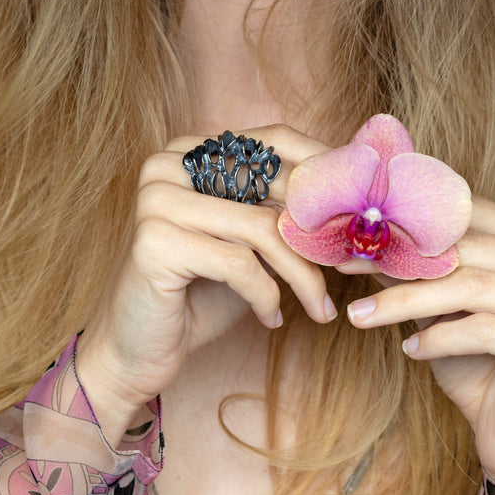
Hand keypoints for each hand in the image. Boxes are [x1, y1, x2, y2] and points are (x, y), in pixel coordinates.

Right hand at [76, 125, 337, 444]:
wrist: (133, 351)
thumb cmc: (195, 296)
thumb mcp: (245, 246)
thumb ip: (279, 213)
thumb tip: (355, 195)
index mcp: (188, 152)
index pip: (272, 143)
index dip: (324, 174)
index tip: (362, 215)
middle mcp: (167, 165)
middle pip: (271, 186)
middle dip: (321, 232)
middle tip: (353, 268)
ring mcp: (156, 199)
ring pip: (262, 229)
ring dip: (302, 275)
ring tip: (319, 308)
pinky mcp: (155, 241)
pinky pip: (239, 264)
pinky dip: (267, 296)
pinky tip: (271, 319)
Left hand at [346, 197, 494, 494]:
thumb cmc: (476, 361)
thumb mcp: (439, 305)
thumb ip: (415, 268)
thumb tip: (361, 235)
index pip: (468, 215)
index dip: (407, 223)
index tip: (352, 233)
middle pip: (464, 251)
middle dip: (397, 261)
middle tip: (345, 267)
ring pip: (468, 287)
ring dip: (404, 301)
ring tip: (360, 315)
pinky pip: (484, 330)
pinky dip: (438, 338)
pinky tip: (410, 349)